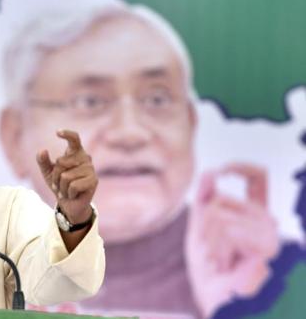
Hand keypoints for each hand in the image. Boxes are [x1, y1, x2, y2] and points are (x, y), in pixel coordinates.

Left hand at [36, 130, 96, 224]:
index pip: (74, 139)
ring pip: (66, 176)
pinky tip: (73, 195)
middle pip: (61, 162)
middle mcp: (85, 158)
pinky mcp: (94, 181)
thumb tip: (42, 150)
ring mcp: (91, 169)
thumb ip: (43, 161)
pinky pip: (73, 186)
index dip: (67, 134)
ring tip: (66, 190)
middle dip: (55, 176)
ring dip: (62, 187)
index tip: (57, 132)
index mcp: (75, 152)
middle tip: (60, 184)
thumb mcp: (48, 172)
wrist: (69, 204)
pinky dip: (68, 193)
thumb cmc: (59, 185)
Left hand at [186, 163, 278, 317]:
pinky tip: (228, 267)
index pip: (258, 179)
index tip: (220, 171)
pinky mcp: (269, 245)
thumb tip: (209, 173)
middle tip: (214, 256)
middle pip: (220, 199)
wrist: (222, 307)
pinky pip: (229, 229)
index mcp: (253, 218)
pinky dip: (219, 249)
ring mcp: (271, 233)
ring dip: (210, 243)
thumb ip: (204, 204)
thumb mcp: (201, 235)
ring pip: (219, 214)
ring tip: (222, 264)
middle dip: (204, 227)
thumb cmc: (214, 278)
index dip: (241, 167)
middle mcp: (267, 222)